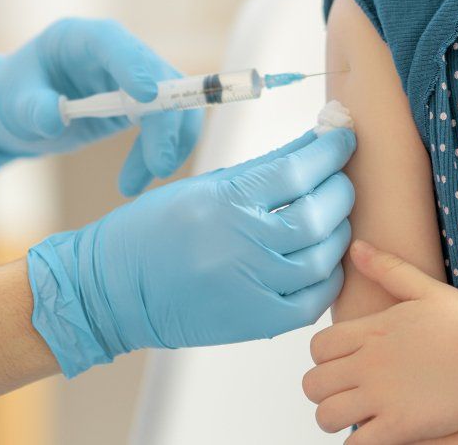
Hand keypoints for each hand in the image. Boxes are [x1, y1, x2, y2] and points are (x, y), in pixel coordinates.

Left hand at [0, 18, 202, 193]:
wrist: (18, 112)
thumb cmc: (12, 96)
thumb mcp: (13, 102)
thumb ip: (33, 108)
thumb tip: (56, 119)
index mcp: (80, 39)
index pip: (114, 42)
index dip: (133, 65)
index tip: (146, 95)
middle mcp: (114, 52)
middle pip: (158, 75)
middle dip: (165, 120)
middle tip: (159, 165)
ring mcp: (130, 77)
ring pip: (172, 102)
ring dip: (167, 143)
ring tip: (139, 181)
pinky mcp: (139, 105)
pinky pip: (163, 125)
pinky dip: (158, 152)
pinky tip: (135, 180)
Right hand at [27, 127, 356, 376]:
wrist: (114, 291)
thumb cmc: (153, 231)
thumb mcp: (203, 185)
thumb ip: (263, 167)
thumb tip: (312, 143)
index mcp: (226, 201)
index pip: (298, 169)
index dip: (331, 149)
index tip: (343, 136)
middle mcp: (243, 244)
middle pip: (318, 212)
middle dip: (340, 188)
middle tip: (340, 175)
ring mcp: (252, 288)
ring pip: (323, 256)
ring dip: (338, 231)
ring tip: (333, 215)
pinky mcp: (256, 323)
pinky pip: (313, 300)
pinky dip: (328, 277)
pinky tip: (323, 259)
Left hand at [304, 240, 457, 443]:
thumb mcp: (426, 289)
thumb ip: (387, 268)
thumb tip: (357, 247)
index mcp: (371, 331)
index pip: (318, 348)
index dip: (323, 360)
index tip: (340, 366)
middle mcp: (368, 363)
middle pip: (313, 384)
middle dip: (323, 392)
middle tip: (343, 395)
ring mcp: (381, 396)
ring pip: (326, 416)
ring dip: (334, 419)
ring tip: (354, 419)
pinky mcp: (399, 427)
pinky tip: (373, 437)